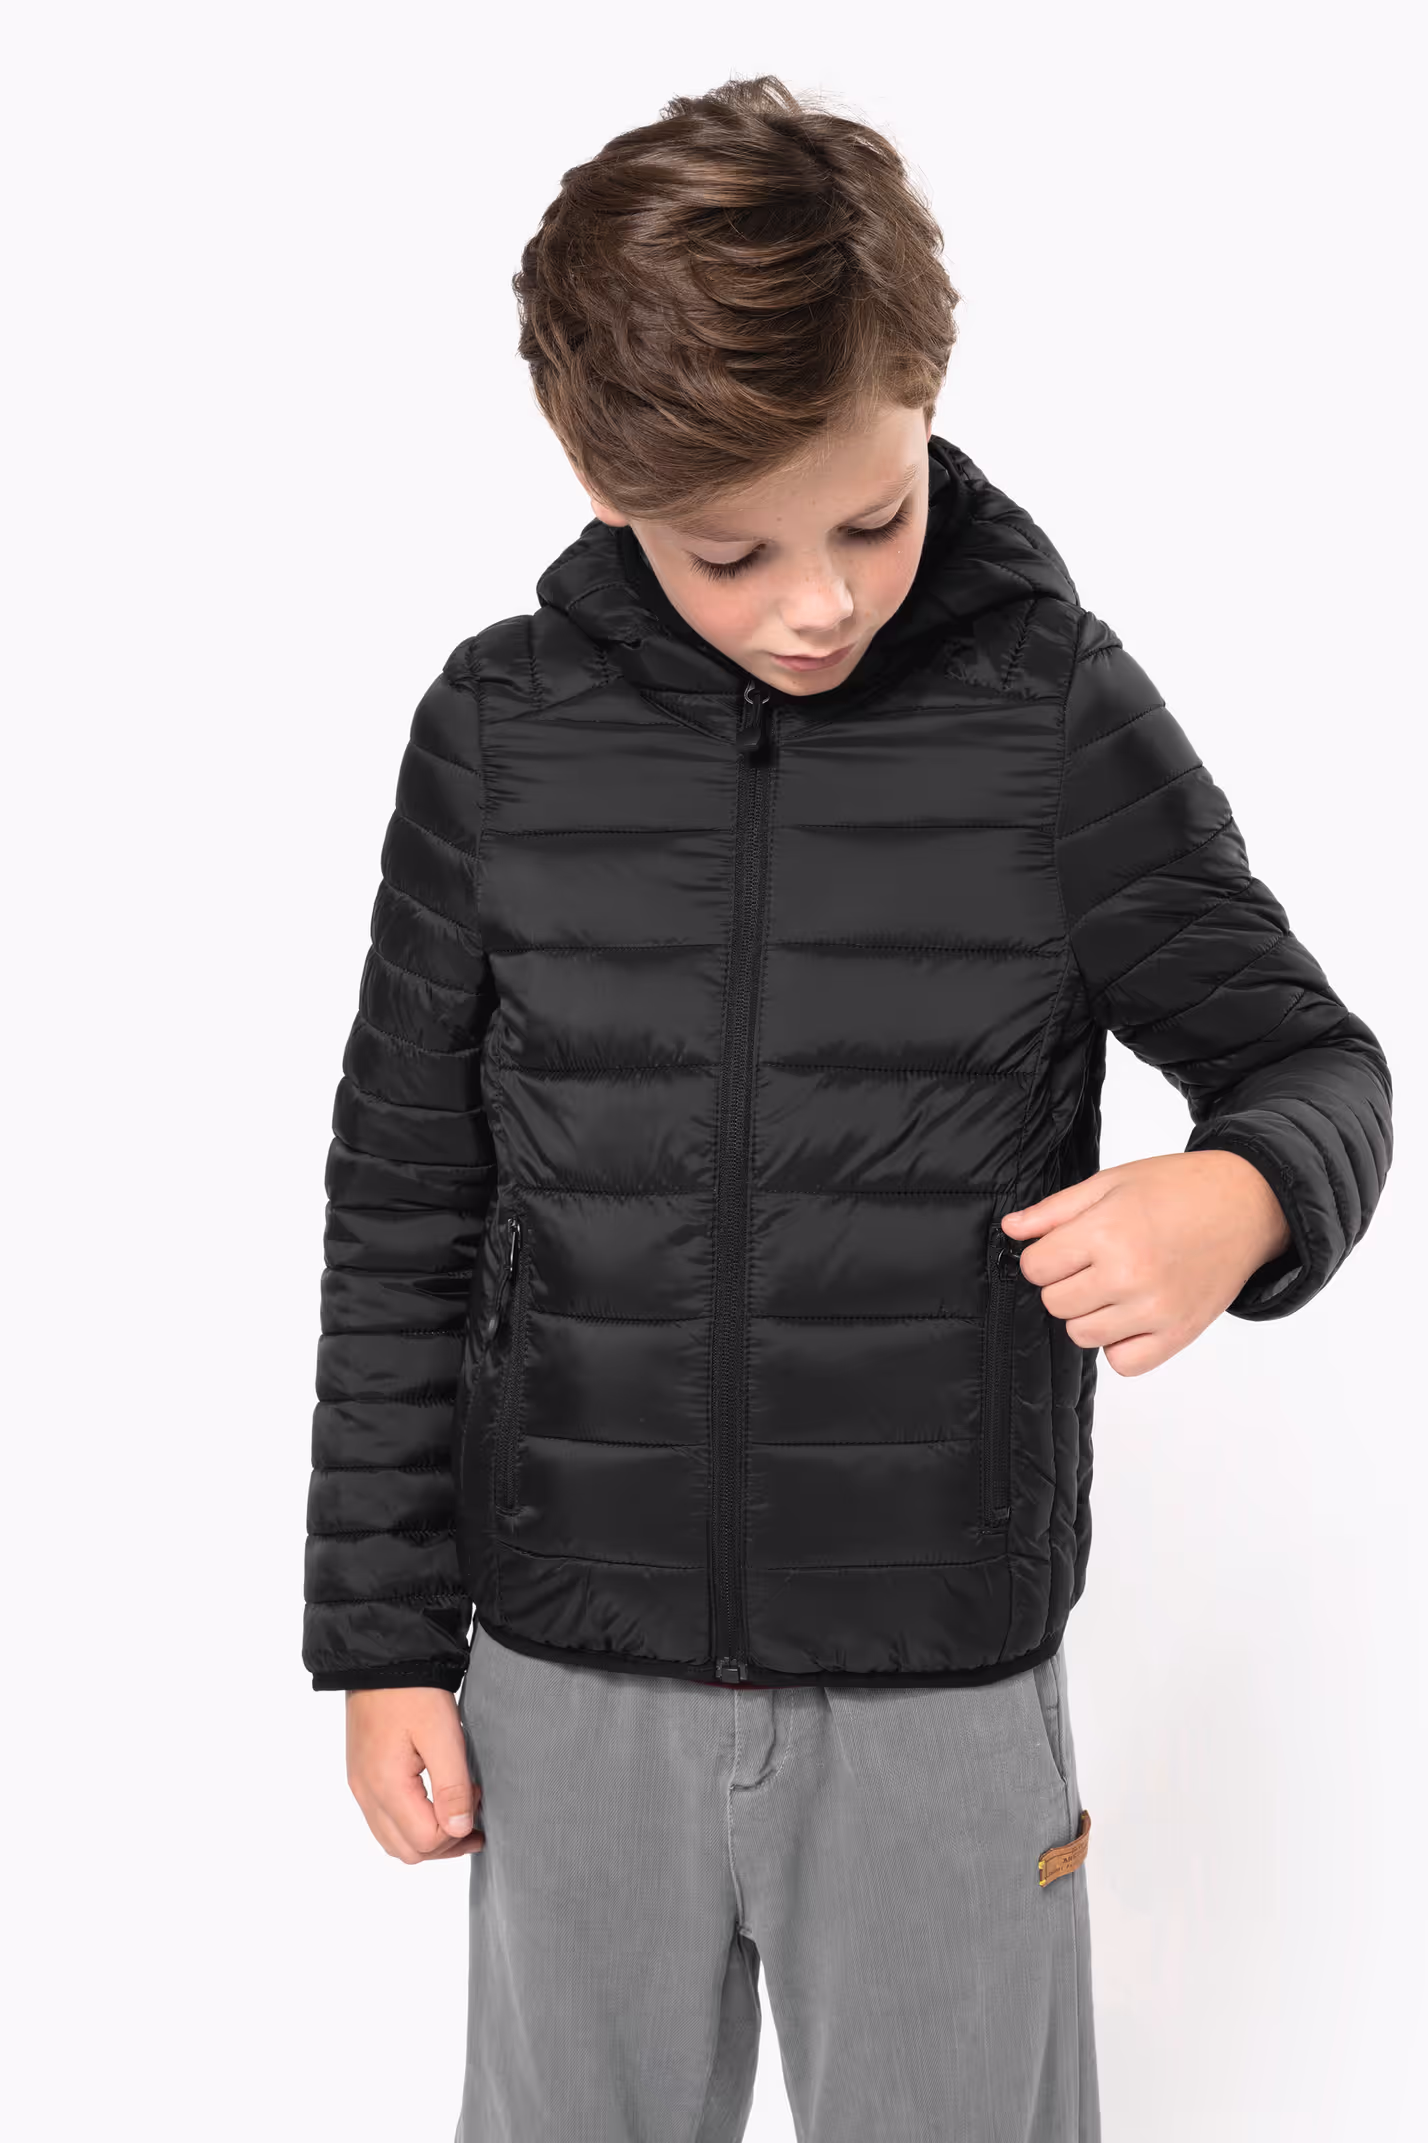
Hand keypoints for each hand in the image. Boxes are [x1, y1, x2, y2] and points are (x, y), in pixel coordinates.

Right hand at [345, 1687, 484, 1863]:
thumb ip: (452, 1786)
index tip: (476, 1796)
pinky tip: (432, 1803)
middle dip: (445, 1844)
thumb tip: (459, 1830)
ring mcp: (360, 1786)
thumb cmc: (413, 1692)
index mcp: (385, 1786)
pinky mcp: (361, 1776)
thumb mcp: (443, 1734)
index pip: (426, 1841)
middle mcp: (366, 1794)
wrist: (381, 1658)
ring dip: (427, 1838)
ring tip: (457, 1815)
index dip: (458, 1830)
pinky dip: (409, 1824)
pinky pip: (383, 1821)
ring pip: (393, 1841)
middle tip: (474, 1817)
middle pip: (408, 1851)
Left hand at [1000, 1150, 1292, 1377]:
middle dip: (1065, 1282)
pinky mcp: (1178, 1335)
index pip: (1035, 1267)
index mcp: (1107, 1232)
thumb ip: (1055, 1211)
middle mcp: (1129, 1276)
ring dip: (1089, 1313)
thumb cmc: (1179, 1188)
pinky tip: (1133, 1314)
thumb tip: (1012, 1229)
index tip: (1065, 1246)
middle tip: (1095, 1261)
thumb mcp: (1110, 1183)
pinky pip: (1123, 1363)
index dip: (1044, 1255)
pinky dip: (1121, 1343)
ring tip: (1116, 1284)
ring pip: (1081, 1335)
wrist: (1247, 1204)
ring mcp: (1155, 1311)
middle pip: (1054, 1302)